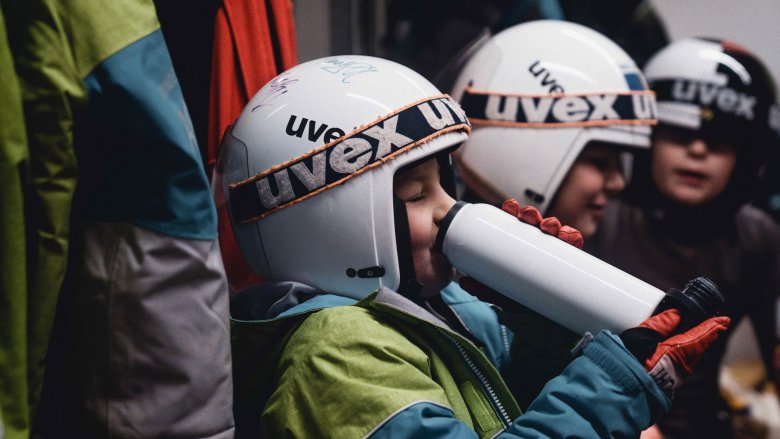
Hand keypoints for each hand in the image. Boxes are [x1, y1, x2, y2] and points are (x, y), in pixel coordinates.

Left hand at [459, 200, 584, 307]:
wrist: (547, 326)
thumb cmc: (523, 303)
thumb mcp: (503, 296)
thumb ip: (486, 289)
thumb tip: (464, 282)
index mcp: (521, 246)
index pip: (517, 223)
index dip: (514, 211)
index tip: (509, 206)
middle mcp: (538, 246)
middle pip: (535, 223)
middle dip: (531, 214)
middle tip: (527, 216)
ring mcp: (555, 253)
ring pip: (554, 230)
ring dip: (551, 223)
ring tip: (548, 226)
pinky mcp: (572, 263)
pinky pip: (574, 246)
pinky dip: (572, 238)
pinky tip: (569, 237)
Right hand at [620, 309, 729, 397]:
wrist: (623, 391)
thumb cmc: (630, 365)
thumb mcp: (642, 337)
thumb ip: (659, 324)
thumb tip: (676, 313)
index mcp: (678, 352)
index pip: (701, 336)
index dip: (712, 327)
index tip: (724, 320)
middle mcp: (682, 365)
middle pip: (699, 346)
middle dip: (706, 335)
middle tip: (715, 323)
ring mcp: (678, 375)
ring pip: (691, 355)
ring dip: (696, 344)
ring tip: (699, 332)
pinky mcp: (671, 380)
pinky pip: (683, 363)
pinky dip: (686, 353)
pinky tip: (680, 349)